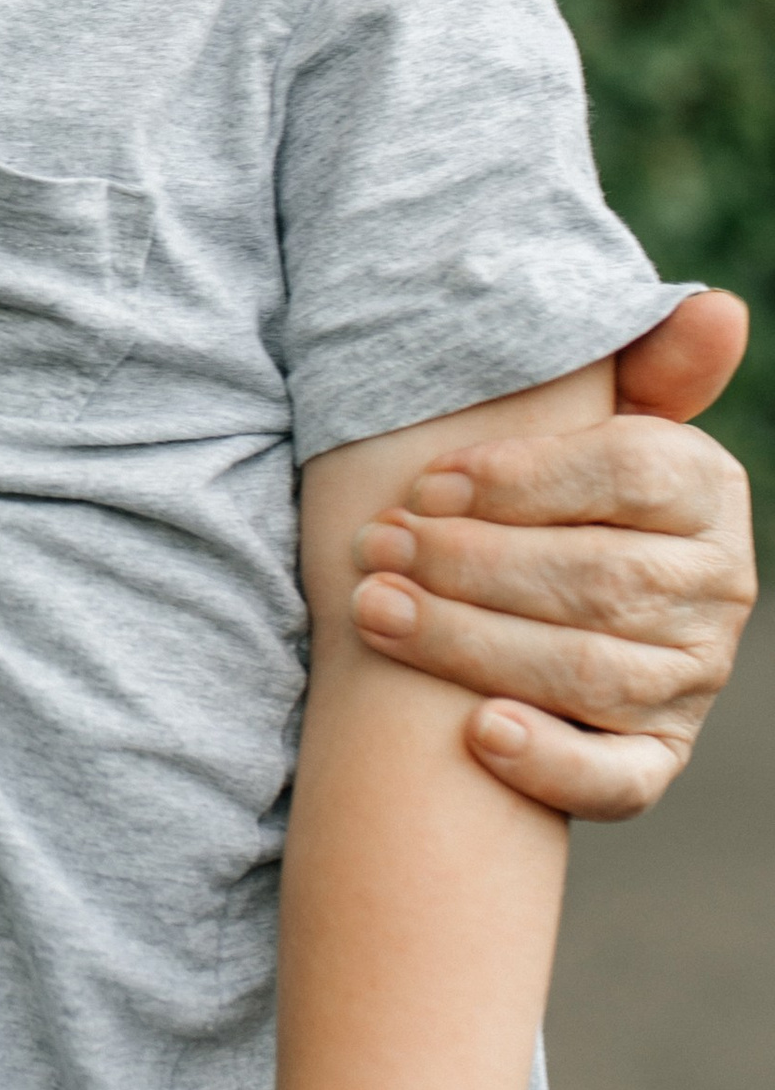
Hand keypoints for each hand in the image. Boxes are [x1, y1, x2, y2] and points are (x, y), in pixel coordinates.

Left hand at [349, 291, 754, 819]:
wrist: (537, 600)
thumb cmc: (549, 493)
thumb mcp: (590, 416)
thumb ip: (642, 363)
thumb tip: (716, 309)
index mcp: (705, 489)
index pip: (629, 474)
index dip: (522, 478)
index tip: (426, 482)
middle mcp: (717, 590)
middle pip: (597, 578)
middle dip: (470, 565)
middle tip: (373, 548)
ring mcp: (689, 680)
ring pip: (587, 670)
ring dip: (471, 645)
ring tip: (375, 612)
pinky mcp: (654, 758)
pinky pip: (617, 781)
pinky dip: (549, 762)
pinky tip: (477, 734)